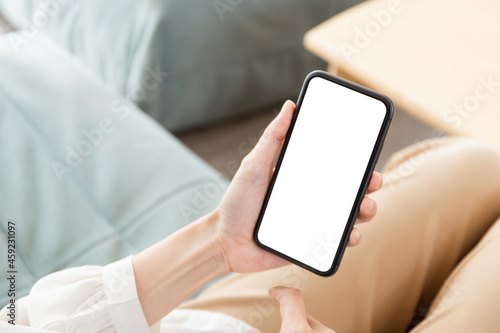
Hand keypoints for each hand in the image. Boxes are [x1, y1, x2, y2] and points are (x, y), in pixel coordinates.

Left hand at [214, 100, 382, 272]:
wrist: (224, 241)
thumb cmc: (236, 202)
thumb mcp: (254, 166)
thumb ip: (272, 138)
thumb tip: (289, 105)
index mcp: (302, 178)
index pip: (334, 167)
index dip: (355, 161)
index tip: (368, 151)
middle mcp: (312, 199)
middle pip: (349, 191)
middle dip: (368, 185)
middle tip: (372, 181)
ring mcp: (313, 222)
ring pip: (349, 216)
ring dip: (366, 211)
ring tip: (365, 208)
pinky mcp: (311, 245)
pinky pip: (336, 243)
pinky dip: (350, 239)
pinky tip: (352, 235)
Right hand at [249, 286, 334, 332]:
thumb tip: (252, 331)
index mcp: (297, 329)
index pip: (291, 296)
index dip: (280, 291)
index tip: (274, 292)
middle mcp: (320, 332)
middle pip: (303, 315)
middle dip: (292, 320)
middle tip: (280, 327)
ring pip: (314, 328)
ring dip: (303, 331)